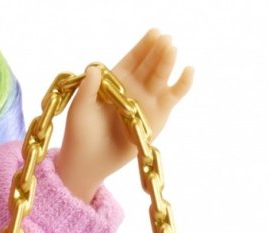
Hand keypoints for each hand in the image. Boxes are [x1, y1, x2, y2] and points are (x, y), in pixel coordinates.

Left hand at [55, 29, 193, 202]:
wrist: (89, 162)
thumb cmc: (80, 135)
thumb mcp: (80, 109)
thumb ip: (87, 89)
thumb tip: (94, 69)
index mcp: (116, 81)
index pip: (133, 59)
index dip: (143, 46)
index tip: (153, 33)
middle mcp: (134, 88)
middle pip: (149, 65)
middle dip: (157, 51)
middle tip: (165, 39)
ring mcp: (147, 101)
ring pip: (161, 77)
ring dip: (167, 63)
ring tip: (172, 49)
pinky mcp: (158, 117)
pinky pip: (173, 97)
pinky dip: (182, 84)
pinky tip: (189, 70)